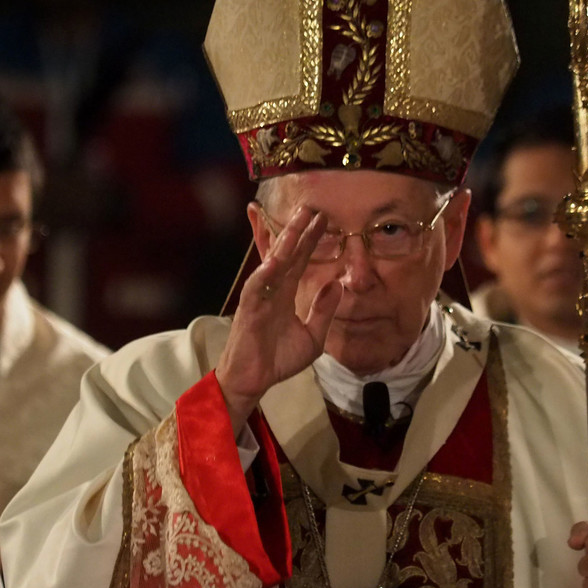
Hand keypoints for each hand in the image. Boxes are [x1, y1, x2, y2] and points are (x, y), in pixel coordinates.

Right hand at [216, 207, 342, 433]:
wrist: (256, 381)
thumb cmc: (278, 359)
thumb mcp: (313, 336)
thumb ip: (324, 311)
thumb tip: (337, 285)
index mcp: (285, 293)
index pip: (299, 259)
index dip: (310, 239)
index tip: (323, 219)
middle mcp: (272, 289)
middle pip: (286, 253)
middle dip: (297, 229)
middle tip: (311, 206)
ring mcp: (260, 297)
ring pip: (273, 262)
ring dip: (283, 241)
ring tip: (297, 221)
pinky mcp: (250, 310)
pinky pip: (258, 288)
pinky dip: (266, 273)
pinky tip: (275, 259)